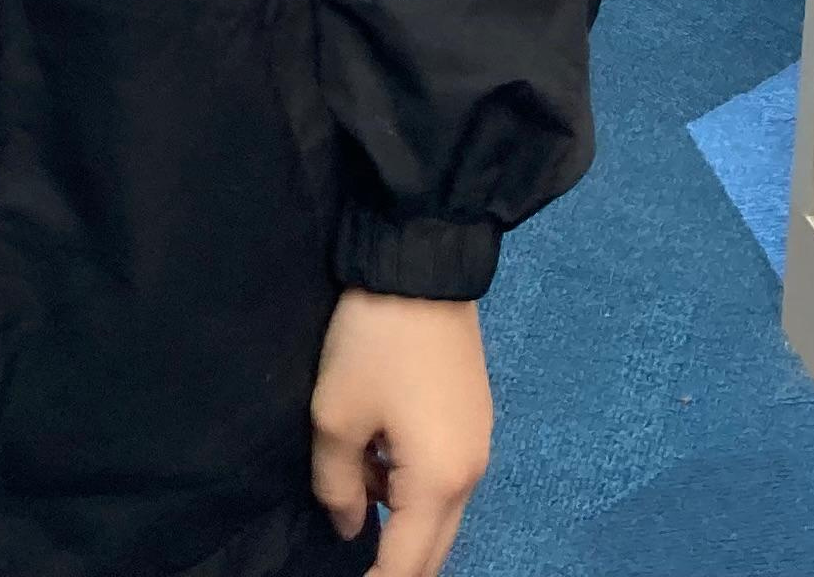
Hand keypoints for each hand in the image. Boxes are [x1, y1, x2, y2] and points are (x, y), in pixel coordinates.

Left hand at [310, 289, 491, 576]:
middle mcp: (470, 475)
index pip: (407, 565)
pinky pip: (442, 481)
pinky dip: (409, 489)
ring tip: (351, 492)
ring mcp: (477, 448)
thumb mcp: (336, 415)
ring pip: (438, 515)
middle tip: (352, 557)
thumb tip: (351, 527)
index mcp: (438, 482)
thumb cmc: (374, 345)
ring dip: (398, 521)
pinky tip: (373, 460)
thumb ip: (336, 486)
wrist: (422, 266)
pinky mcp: (473, 423)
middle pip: (434, 550)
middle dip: (394, 563)